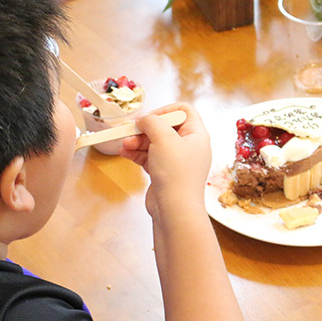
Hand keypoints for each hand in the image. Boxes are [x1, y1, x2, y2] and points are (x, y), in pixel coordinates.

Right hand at [120, 103, 210, 219]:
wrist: (174, 210)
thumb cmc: (176, 174)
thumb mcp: (164, 138)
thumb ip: (152, 122)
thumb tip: (143, 119)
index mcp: (196, 135)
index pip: (184, 111)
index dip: (165, 111)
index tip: (149, 118)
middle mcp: (188, 147)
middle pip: (164, 127)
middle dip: (145, 129)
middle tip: (130, 131)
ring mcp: (176, 161)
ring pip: (154, 143)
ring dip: (137, 141)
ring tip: (124, 145)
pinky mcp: (164, 173)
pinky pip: (149, 157)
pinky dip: (137, 153)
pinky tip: (125, 153)